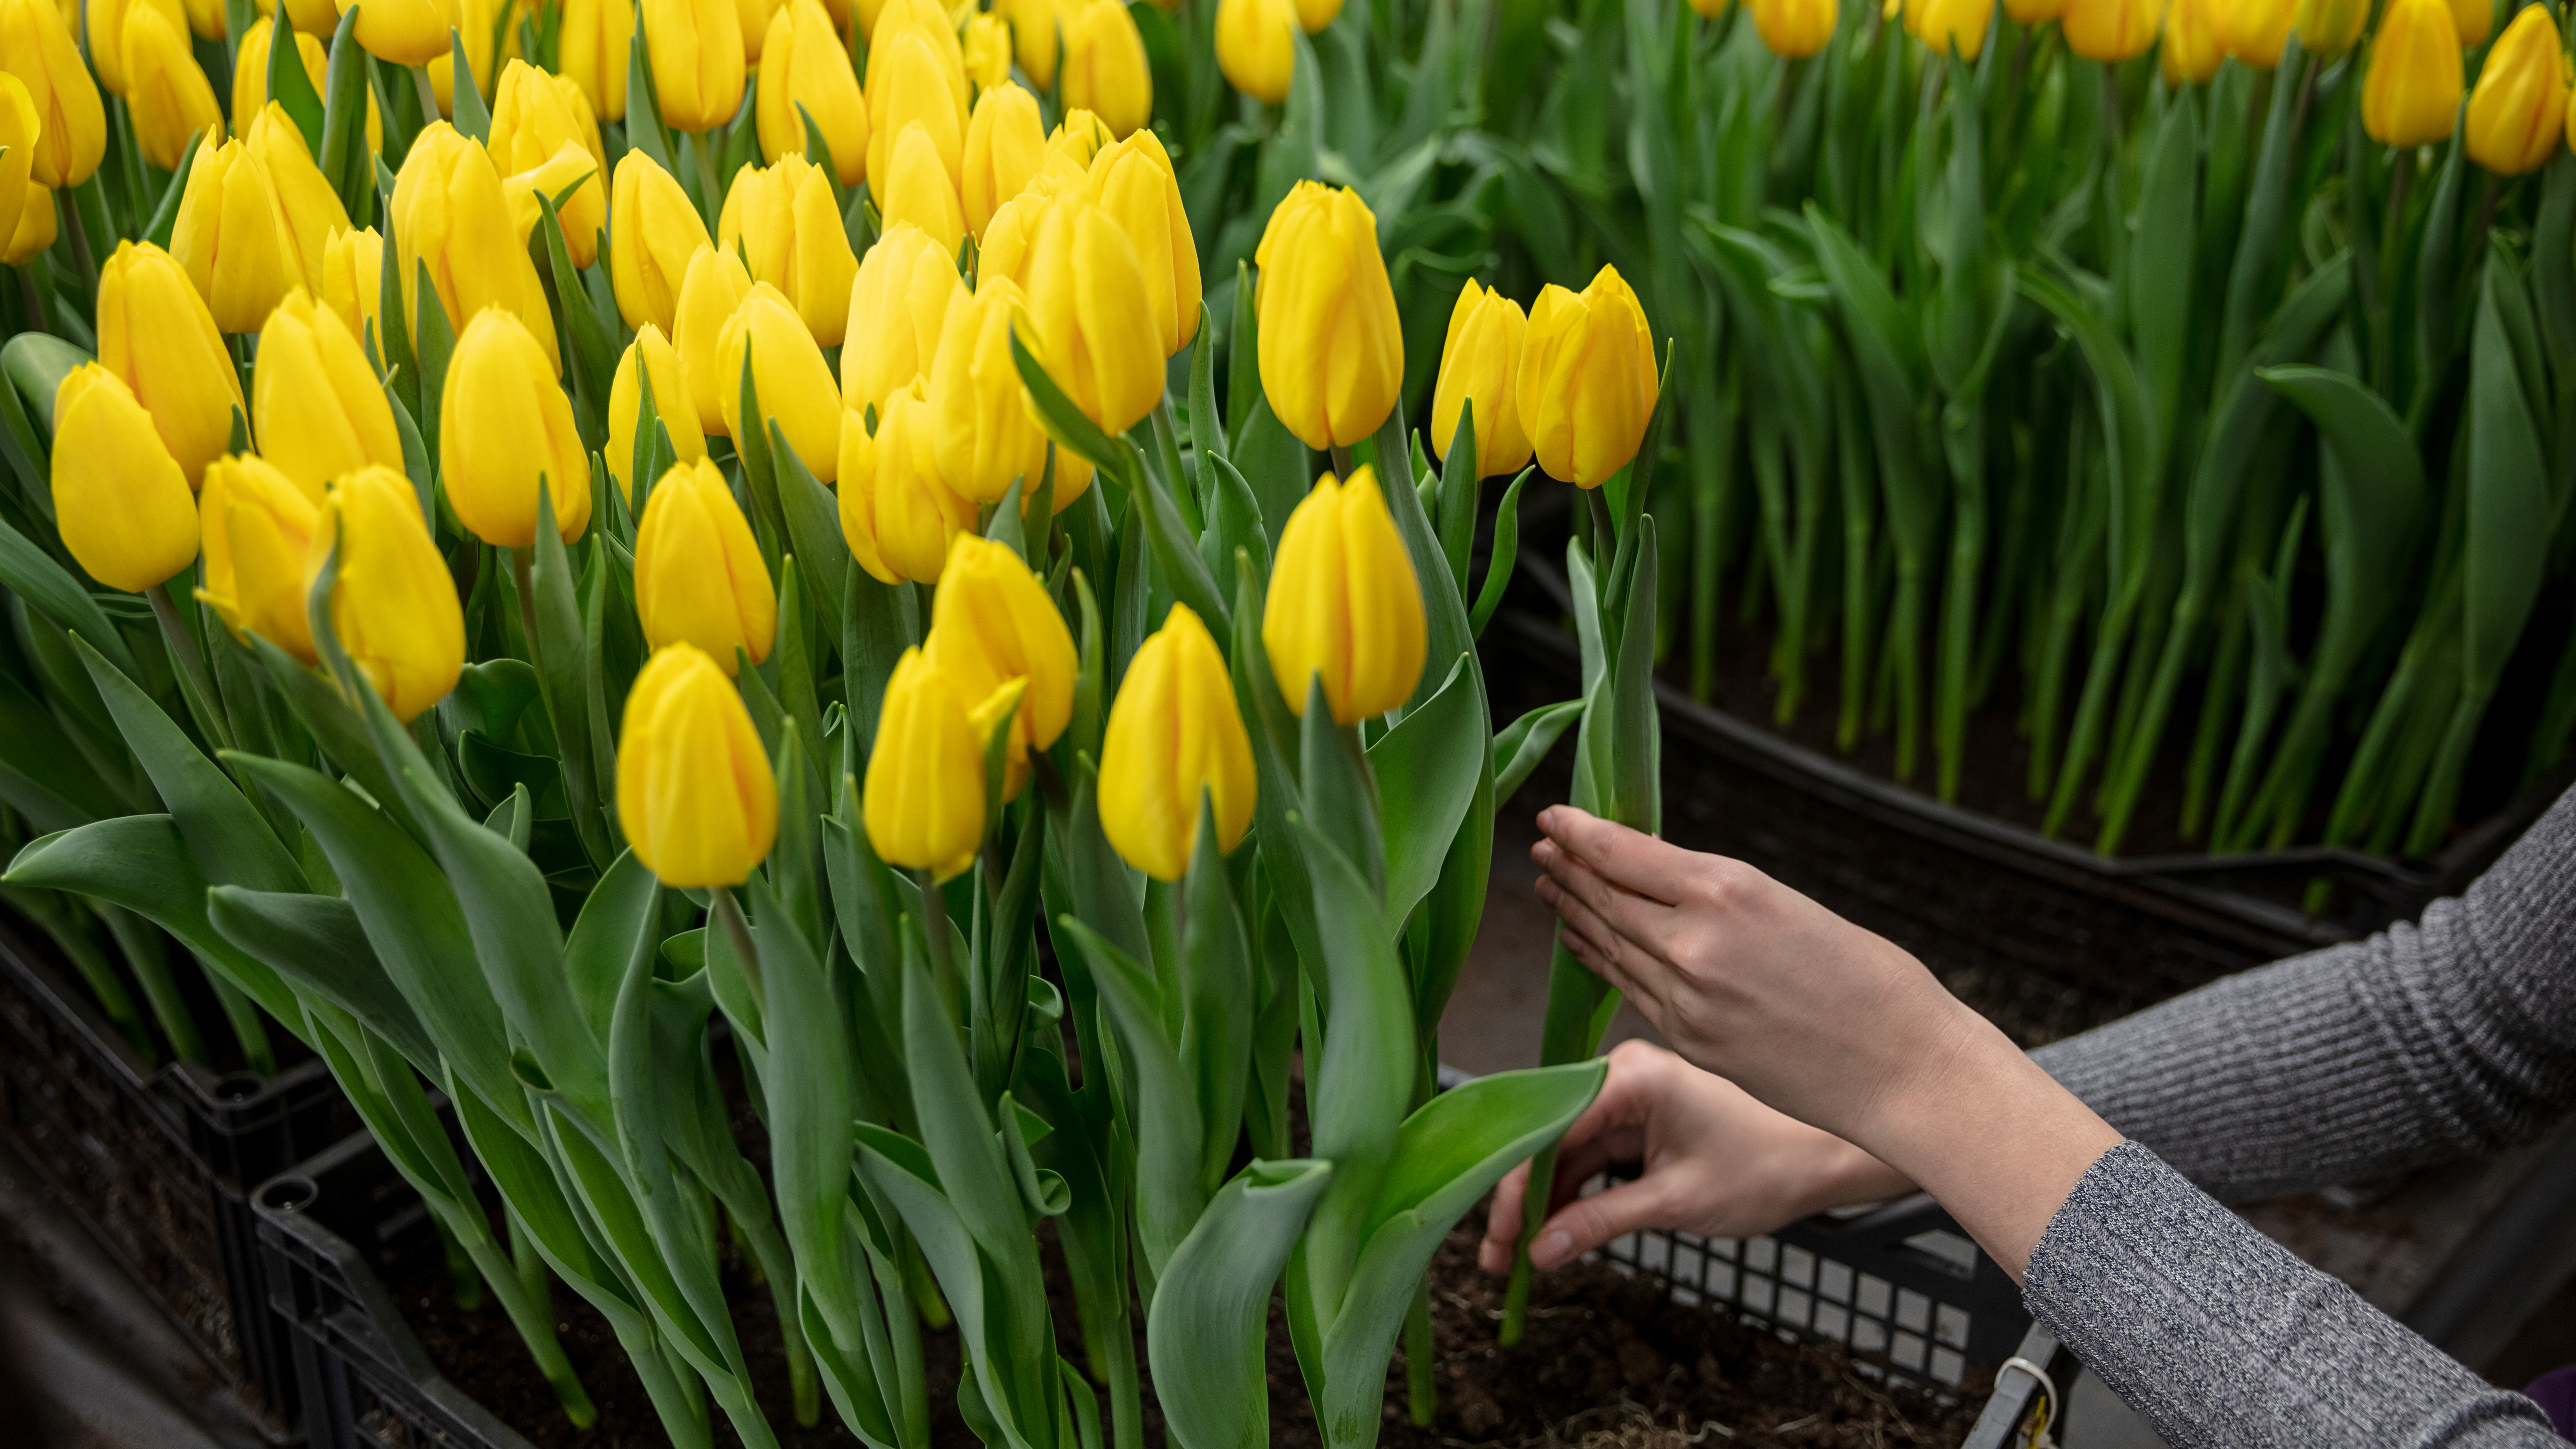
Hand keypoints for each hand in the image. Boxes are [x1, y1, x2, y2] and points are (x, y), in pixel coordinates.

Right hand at [1477, 1040, 1912, 1275]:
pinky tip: (1554, 1237)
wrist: (1822, 1160)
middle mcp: (1620, 1077)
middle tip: (1496, 1259)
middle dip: (1521, 1202)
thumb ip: (1601, 1222)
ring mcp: (1628, 1098)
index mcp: (1630, 1078)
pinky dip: (1572, 1196)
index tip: (1498, 1236)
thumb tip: (1540, 1252)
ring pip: (1564, 1154)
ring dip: (1542, 1205)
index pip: (1549, 1130)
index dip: (1516, 1187)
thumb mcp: (1676, 1202)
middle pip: (1548, 1142)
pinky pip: (1590, 1157)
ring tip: (1516, 1259)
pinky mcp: (1638, 1121)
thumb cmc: (1764, 1170)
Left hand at [1530, 805, 1970, 1148]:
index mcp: (1729, 890)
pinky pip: (1630, 990)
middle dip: (1569, 869)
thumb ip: (1723, 898)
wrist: (1905, 1070)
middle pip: (1607, 897)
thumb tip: (1668, 882)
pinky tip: (1581, 943)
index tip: (1553, 818)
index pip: (1625, 852)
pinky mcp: (1690, 1042)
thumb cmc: (1872, 981)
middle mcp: (1695, 942)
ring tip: (1548, 886)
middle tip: (1540, 848)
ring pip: (1610, 945)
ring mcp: (1686, 998)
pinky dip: (1599, 961)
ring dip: (1574, 913)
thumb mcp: (1792, 908)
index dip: (1580, 833)